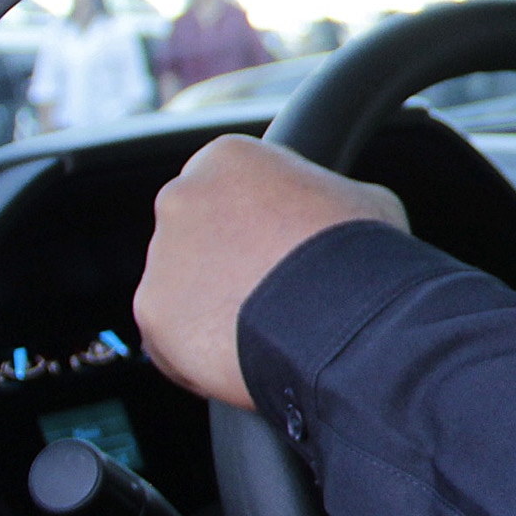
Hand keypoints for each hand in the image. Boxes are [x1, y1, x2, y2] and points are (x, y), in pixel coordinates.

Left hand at [135, 135, 405, 408]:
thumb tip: (332, 215)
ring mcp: (163, 256)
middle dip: (229, 261)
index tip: (284, 247)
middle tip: (275, 292)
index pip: (232, 188)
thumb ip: (327, 198)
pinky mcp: (152, 313)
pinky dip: (201, 351)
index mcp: (228, 158)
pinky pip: (172, 337)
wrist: (345, 315)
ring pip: (183, 288)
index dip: (262, 221)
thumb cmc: (360, 253)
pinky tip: (244, 356)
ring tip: (267, 331)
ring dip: (216, 306)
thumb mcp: (364, 200)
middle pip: (199, 234)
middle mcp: (182, 197)